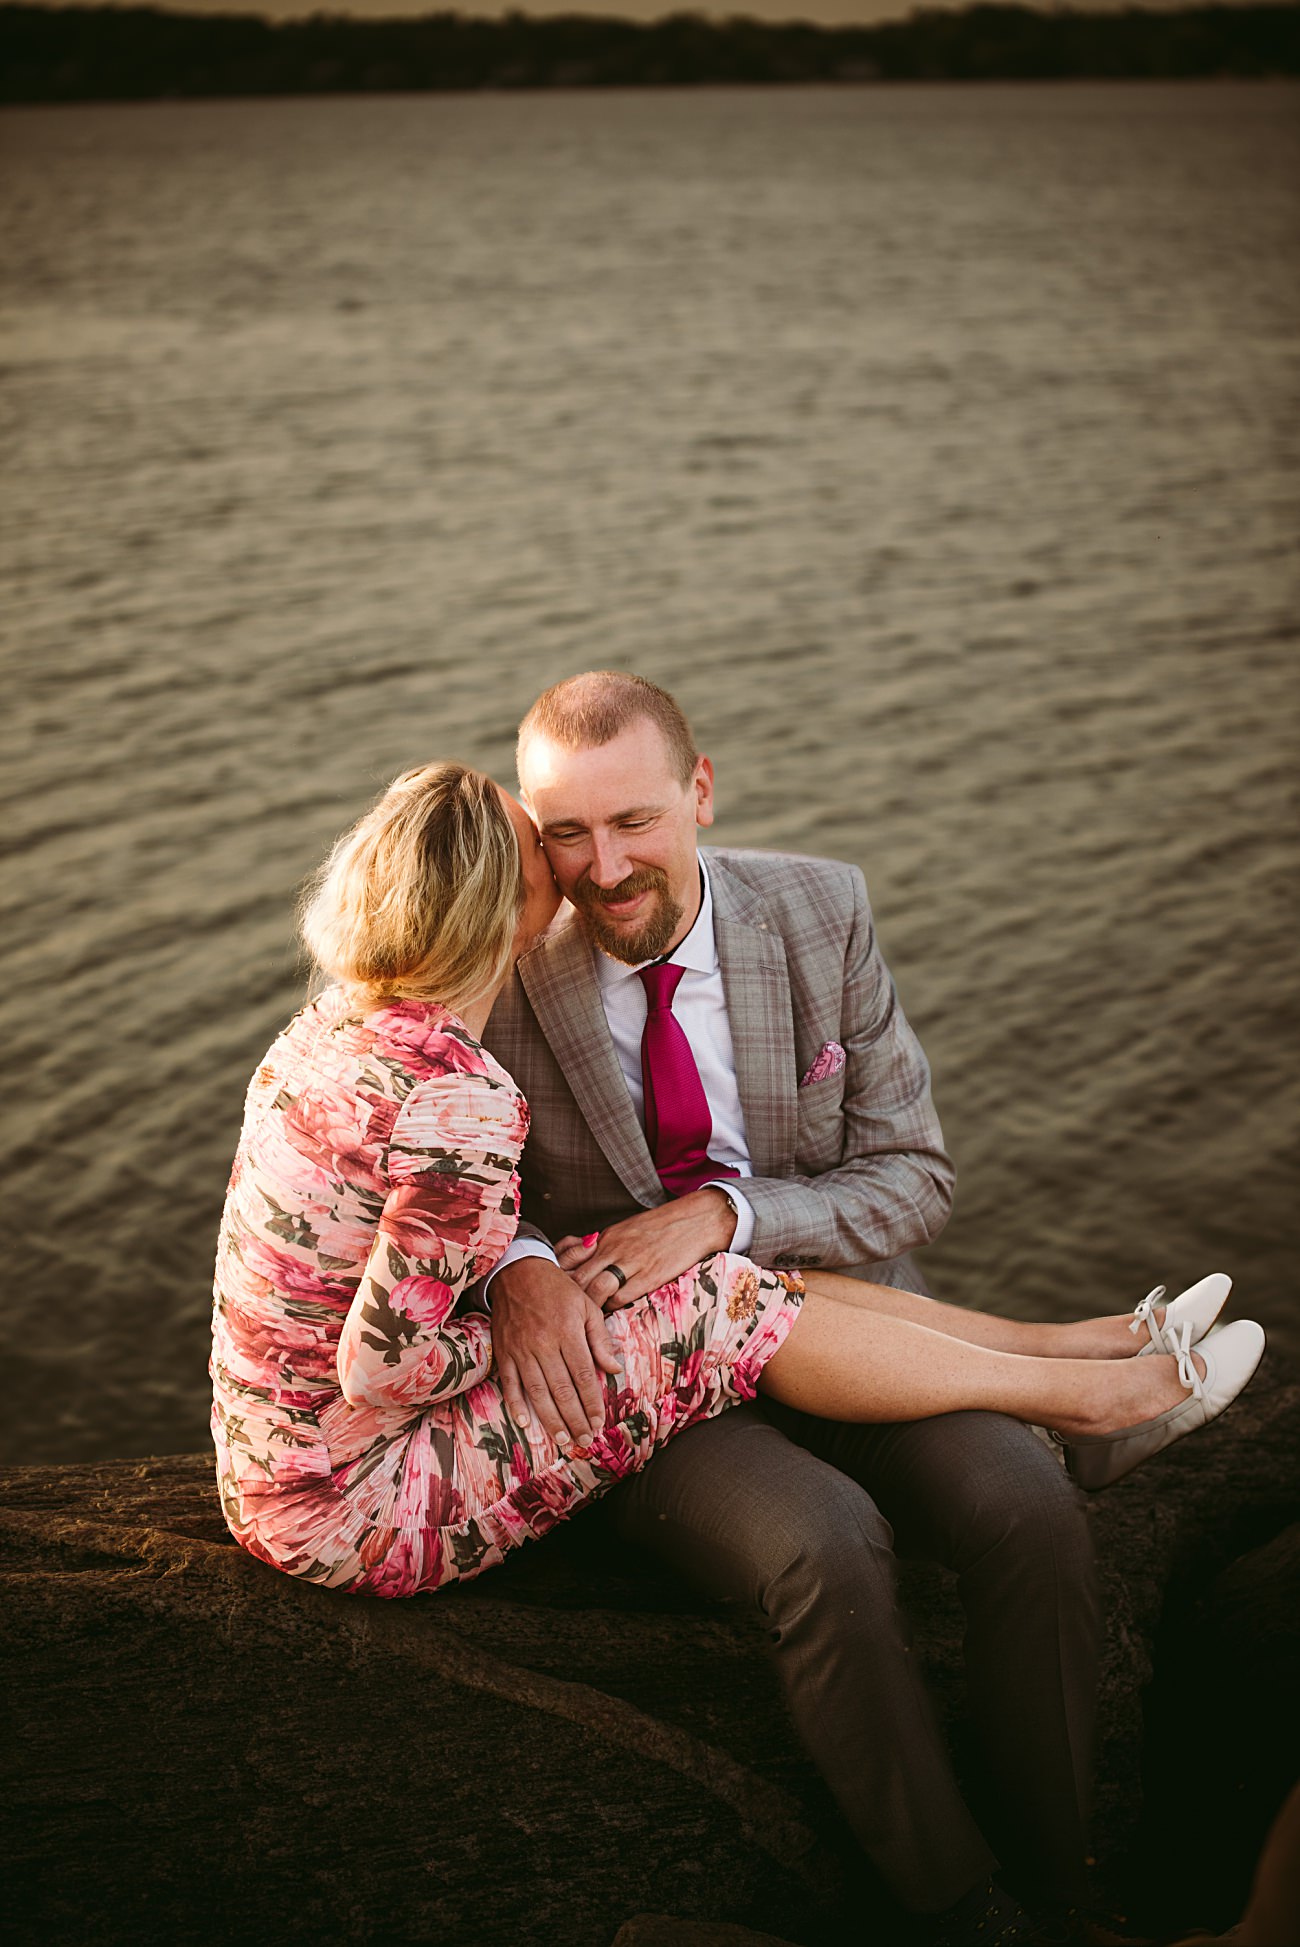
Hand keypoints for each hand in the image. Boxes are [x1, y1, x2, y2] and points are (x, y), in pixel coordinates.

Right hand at [490, 1257, 620, 1445]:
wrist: (517, 1271)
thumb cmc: (557, 1289)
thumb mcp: (586, 1306)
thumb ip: (600, 1339)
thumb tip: (614, 1369)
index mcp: (568, 1331)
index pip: (583, 1374)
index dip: (592, 1402)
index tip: (599, 1422)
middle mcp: (544, 1343)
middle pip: (562, 1389)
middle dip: (575, 1418)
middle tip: (584, 1441)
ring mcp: (521, 1349)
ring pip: (537, 1391)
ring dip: (550, 1419)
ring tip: (563, 1439)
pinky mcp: (503, 1351)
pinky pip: (508, 1382)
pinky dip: (515, 1403)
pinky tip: (524, 1422)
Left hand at [556, 1189, 737, 1310]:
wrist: (695, 1221)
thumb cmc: (660, 1227)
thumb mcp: (625, 1231)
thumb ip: (604, 1248)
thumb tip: (583, 1263)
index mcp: (606, 1238)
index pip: (570, 1260)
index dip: (560, 1278)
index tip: (558, 1292)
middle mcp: (614, 1249)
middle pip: (578, 1278)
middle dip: (570, 1297)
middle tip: (568, 1312)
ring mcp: (631, 1263)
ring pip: (596, 1290)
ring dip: (590, 1307)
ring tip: (588, 1318)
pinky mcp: (650, 1276)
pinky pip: (621, 1298)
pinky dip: (613, 1308)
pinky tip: (613, 1312)